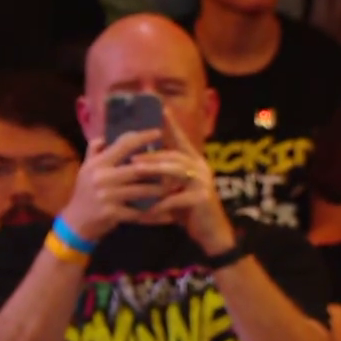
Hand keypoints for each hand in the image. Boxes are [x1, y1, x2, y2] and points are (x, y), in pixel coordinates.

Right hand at [55, 129, 170, 244]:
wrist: (75, 222)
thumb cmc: (84, 193)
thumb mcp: (85, 169)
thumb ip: (94, 151)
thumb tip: (105, 136)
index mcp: (98, 164)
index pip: (123, 145)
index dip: (142, 137)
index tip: (158, 132)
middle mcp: (102, 178)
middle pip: (139, 169)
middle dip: (160, 168)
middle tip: (177, 165)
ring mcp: (107, 196)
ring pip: (143, 191)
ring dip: (161, 190)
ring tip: (175, 188)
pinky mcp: (113, 213)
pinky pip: (139, 212)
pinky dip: (155, 214)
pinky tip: (167, 215)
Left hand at [137, 118, 235, 254]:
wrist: (210, 232)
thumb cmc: (186, 209)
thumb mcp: (173, 187)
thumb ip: (161, 173)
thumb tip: (136, 160)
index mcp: (193, 161)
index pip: (179, 139)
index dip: (170, 125)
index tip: (159, 108)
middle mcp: (200, 167)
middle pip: (174, 154)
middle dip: (151, 154)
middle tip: (130, 156)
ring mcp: (203, 182)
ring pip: (176, 170)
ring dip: (154, 170)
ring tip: (135, 170)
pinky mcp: (203, 199)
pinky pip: (178, 198)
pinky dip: (160, 203)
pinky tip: (146, 208)